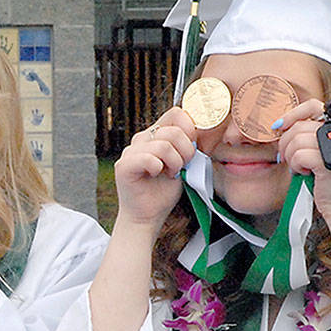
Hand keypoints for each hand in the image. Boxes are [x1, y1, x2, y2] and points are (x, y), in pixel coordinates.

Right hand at [115, 106, 194, 231]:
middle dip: (186, 151)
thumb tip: (206, 129)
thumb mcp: (184, 163)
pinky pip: (150, 158)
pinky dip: (159, 169)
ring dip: (175, 163)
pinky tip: (157, 176)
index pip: (176, 114)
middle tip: (182, 166)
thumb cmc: (165, 191)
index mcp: (155, 134)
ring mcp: (131, 151)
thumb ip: (190, 144)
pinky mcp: (124, 166)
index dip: (191, 129)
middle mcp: (141, 139)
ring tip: (171, 174)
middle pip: (174, 130)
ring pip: (164, 145)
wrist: (148, 216)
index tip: (193, 149)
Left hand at [275, 99, 330, 225]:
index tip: (278, 127)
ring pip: (296, 140)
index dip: (292, 114)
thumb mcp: (318, 151)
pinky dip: (297, 166)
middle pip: (298, 126)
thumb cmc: (327, 180)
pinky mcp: (330, 161)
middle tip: (289, 159)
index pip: (312, 105)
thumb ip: (306, 135)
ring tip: (300, 167)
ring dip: (291, 157)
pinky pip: (299, 155)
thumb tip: (280, 126)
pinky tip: (307, 173)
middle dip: (285, 144)